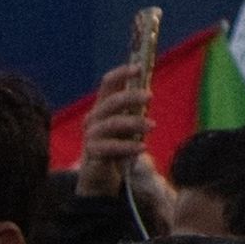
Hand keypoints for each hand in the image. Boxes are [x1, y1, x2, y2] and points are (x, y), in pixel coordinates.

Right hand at [72, 53, 154, 200]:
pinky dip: (128, 146)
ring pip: (111, 124)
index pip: (108, 84)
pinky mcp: (92, 153)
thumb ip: (134, 111)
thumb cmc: (115, 146)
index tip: (139, 67)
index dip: (121, 73)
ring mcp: (91, 135)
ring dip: (134, 123)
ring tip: (153, 125)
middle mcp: (94, 118)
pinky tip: (143, 147)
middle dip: (130, 96)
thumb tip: (148, 93)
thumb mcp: (126, 126)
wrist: (99, 176)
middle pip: (110, 101)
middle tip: (150, 96)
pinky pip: (110, 147)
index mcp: (102, 107)